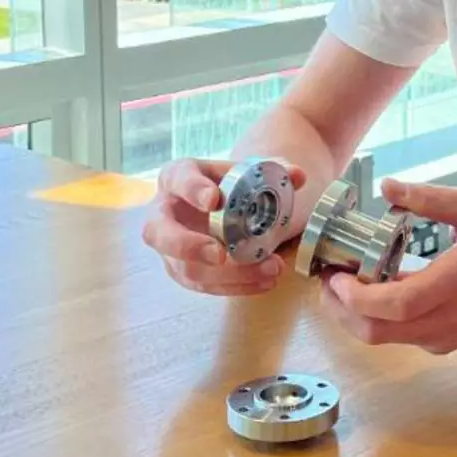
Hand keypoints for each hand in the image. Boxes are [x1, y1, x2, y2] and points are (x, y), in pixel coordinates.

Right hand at [142, 157, 308, 295]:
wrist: (215, 202)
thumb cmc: (225, 182)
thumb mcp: (244, 169)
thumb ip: (273, 169)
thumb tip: (297, 175)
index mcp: (176, 177)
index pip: (177, 180)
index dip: (192, 190)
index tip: (213, 200)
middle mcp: (163, 214)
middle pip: (159, 234)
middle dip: (189, 246)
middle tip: (221, 254)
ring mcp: (169, 248)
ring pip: (186, 269)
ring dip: (227, 275)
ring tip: (267, 269)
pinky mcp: (183, 271)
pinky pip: (204, 285)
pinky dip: (236, 286)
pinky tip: (264, 281)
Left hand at [319, 179, 456, 354]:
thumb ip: (430, 198)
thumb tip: (387, 187)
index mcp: (454, 284)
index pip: (395, 305)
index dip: (356, 296)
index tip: (335, 274)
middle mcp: (445, 320)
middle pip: (377, 332)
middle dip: (341, 309)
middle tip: (326, 277)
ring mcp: (443, 337)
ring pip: (384, 338)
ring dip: (354, 314)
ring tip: (343, 279)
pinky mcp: (443, 343)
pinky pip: (399, 336)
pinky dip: (376, 317)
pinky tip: (374, 287)